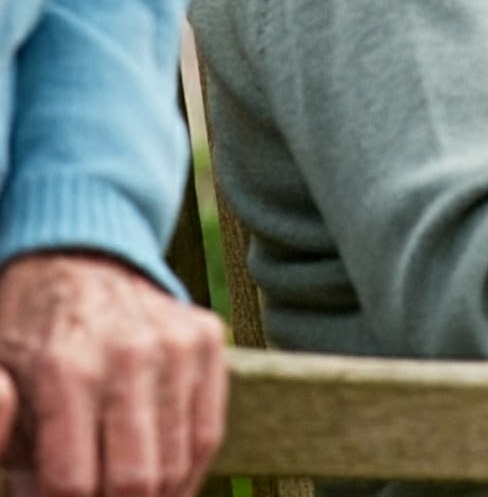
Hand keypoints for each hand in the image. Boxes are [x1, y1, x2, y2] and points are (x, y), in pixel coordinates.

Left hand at [0, 251, 226, 496]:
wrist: (77, 264)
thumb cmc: (26, 347)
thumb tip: (38, 488)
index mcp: (64, 371)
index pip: (71, 485)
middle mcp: (129, 353)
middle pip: (134, 481)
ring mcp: (176, 344)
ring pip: (176, 464)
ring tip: (125, 496)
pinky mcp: (207, 339)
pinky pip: (208, 433)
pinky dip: (186, 472)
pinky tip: (160, 482)